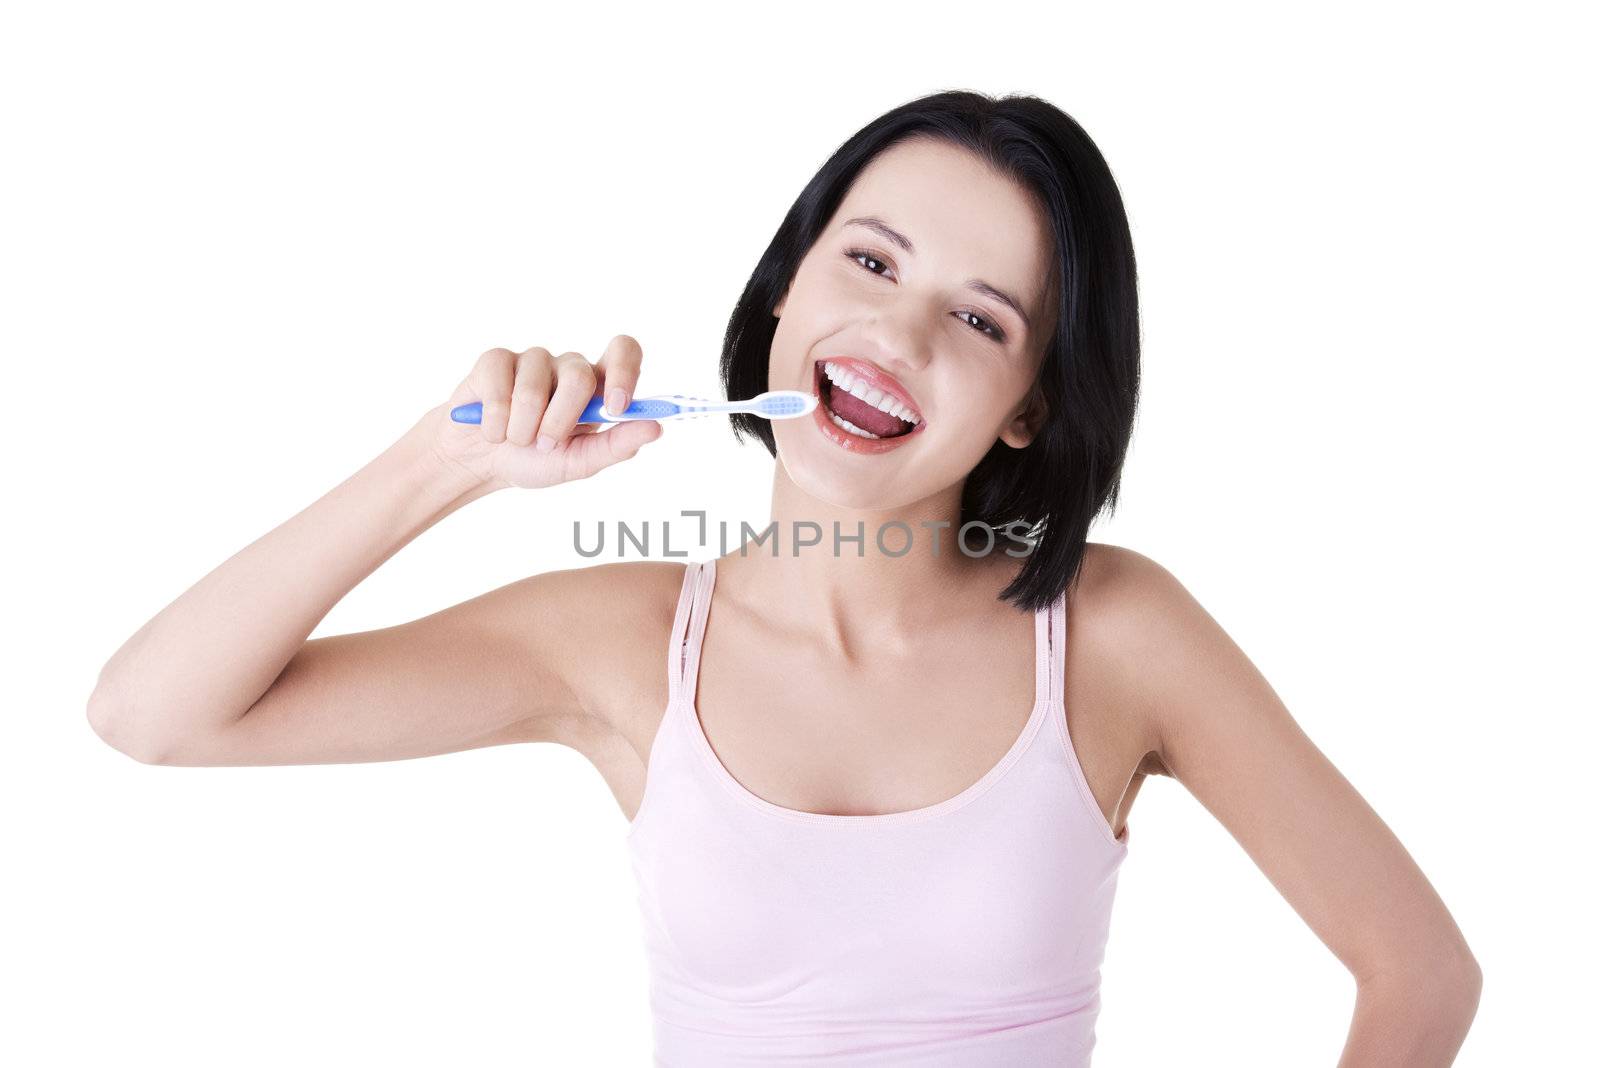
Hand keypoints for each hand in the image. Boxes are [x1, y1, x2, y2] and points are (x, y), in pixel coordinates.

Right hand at [426, 336, 662, 489]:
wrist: (480, 463)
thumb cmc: (534, 459)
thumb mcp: (579, 462)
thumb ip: (617, 445)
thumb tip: (656, 427)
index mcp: (596, 387)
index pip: (624, 352)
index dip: (624, 372)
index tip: (615, 408)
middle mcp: (568, 367)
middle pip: (579, 375)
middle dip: (561, 420)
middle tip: (545, 445)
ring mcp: (532, 360)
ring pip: (534, 387)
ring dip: (522, 429)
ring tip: (514, 439)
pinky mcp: (495, 360)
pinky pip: (499, 386)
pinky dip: (494, 422)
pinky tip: (491, 430)